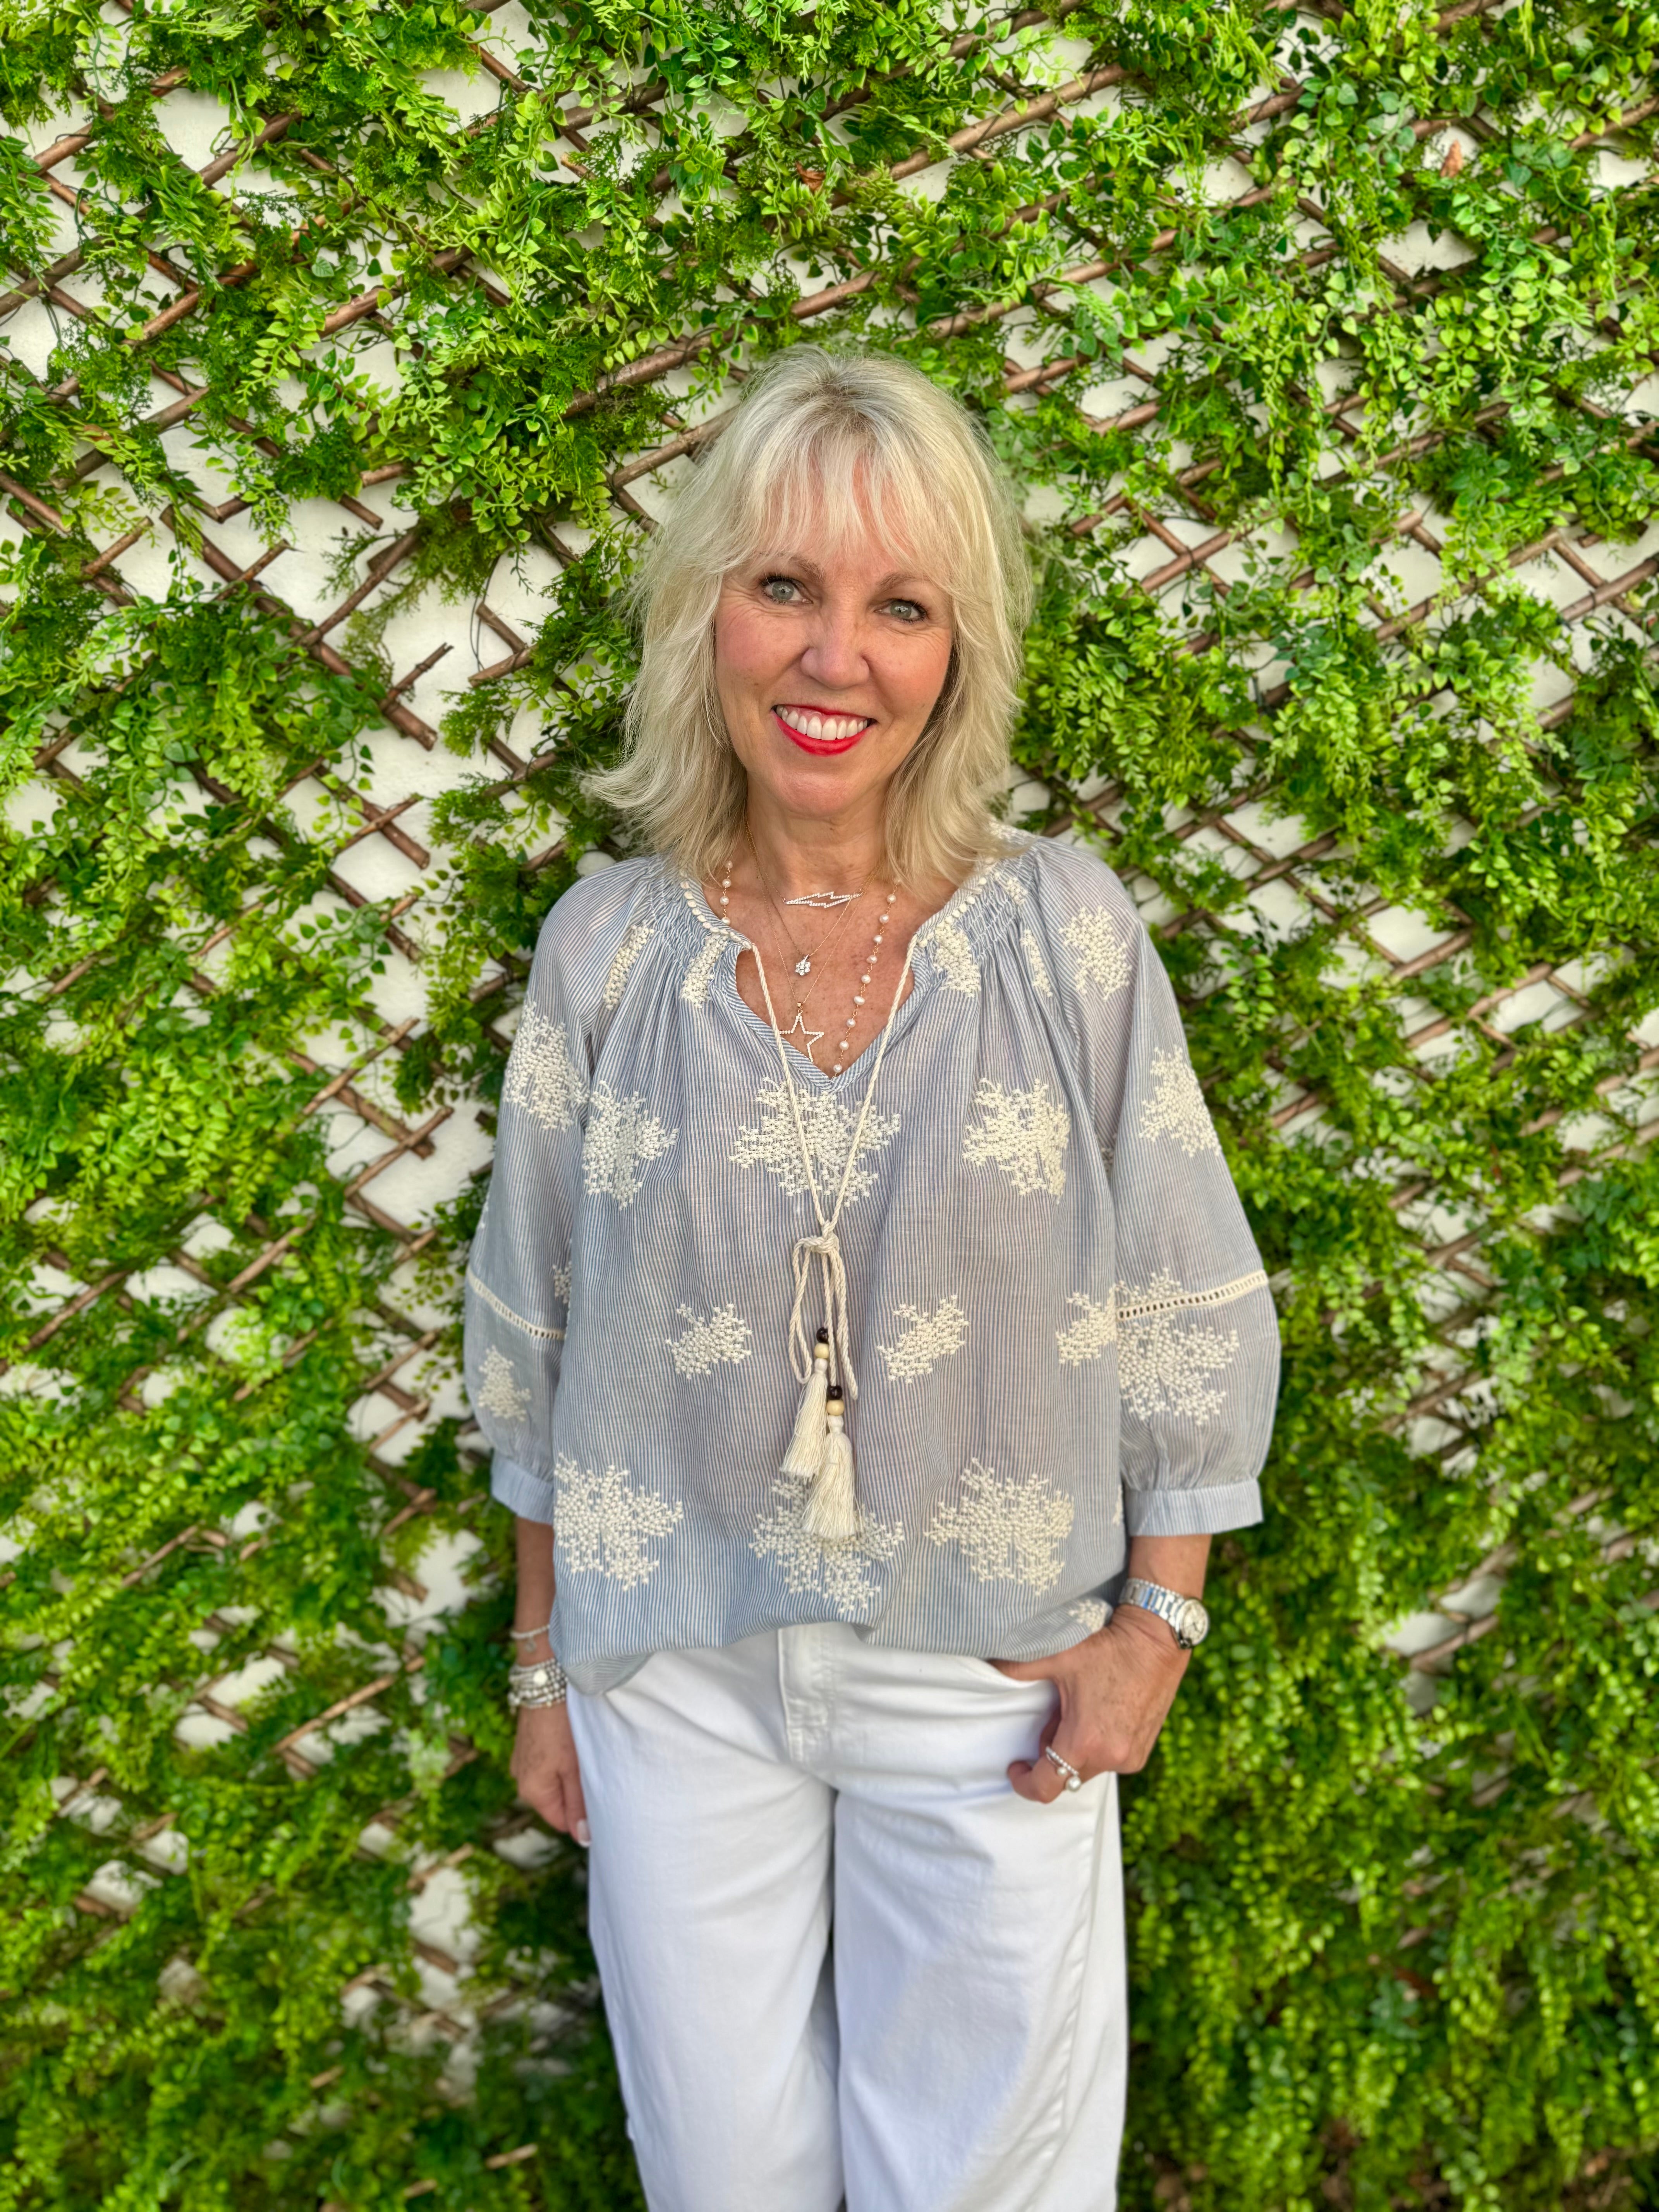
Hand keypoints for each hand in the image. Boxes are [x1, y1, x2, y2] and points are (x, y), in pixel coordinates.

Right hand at [509, 1700, 589, 1844]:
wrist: (546, 1681)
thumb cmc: (562, 1725)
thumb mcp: (575, 1768)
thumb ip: (578, 1803)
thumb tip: (582, 1838)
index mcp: (532, 1791)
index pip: (561, 1821)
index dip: (583, 1815)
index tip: (601, 1797)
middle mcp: (521, 1779)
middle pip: (557, 1801)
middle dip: (577, 1792)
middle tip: (595, 1770)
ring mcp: (521, 1760)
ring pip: (553, 1781)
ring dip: (570, 1774)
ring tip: (585, 1753)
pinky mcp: (527, 1744)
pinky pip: (547, 1763)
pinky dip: (561, 1759)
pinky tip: (573, 1742)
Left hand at [996, 1606, 1189, 1802]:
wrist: (1156, 1640)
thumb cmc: (1108, 1648)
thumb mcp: (1058, 1656)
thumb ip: (1018, 1668)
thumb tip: (989, 1666)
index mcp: (1086, 1742)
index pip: (1046, 1786)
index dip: (1023, 1782)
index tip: (1015, 1766)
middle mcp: (1112, 1758)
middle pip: (1066, 1775)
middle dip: (1051, 1752)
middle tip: (1053, 1715)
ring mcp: (1131, 1757)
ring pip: (1087, 1766)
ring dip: (1075, 1747)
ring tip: (1079, 1708)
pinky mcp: (1143, 1751)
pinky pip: (1109, 1759)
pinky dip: (1097, 1745)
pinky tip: (1099, 1713)